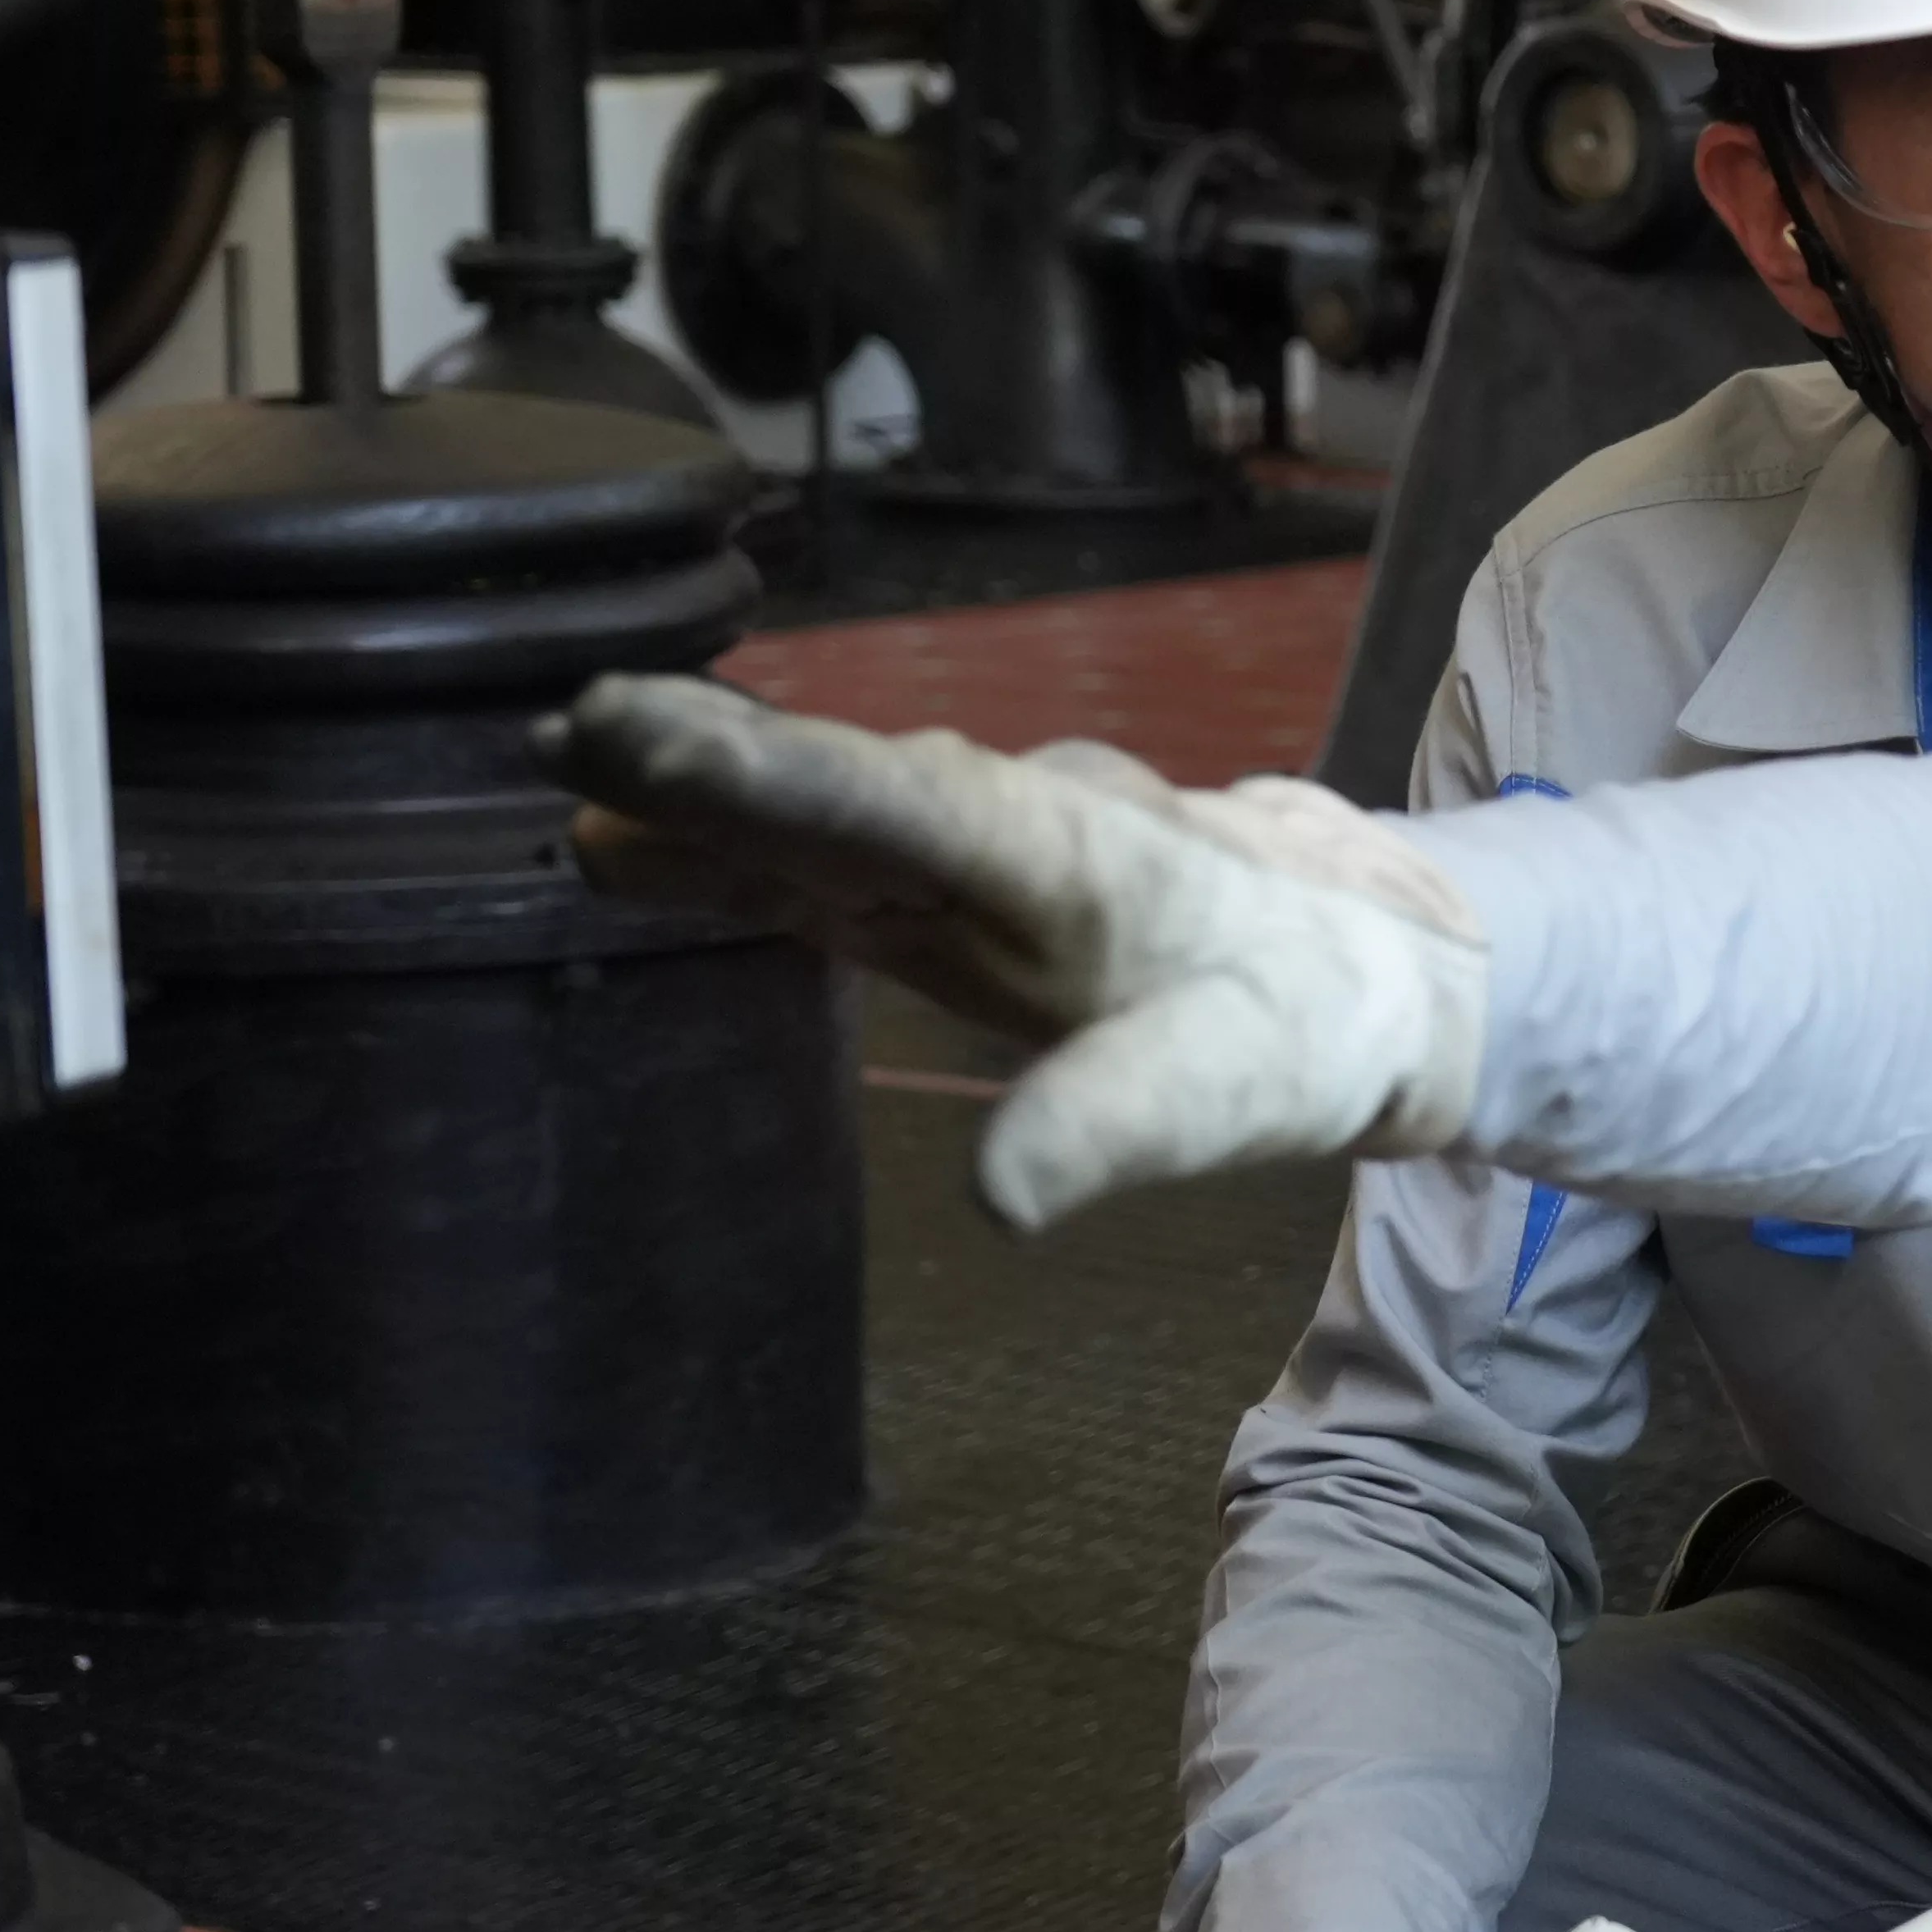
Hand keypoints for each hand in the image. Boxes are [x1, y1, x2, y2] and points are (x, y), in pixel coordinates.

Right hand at [538, 675, 1485, 1227]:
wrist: (1369, 965)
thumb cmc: (1299, 1024)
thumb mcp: (1233, 1090)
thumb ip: (1113, 1124)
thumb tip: (996, 1199)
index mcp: (1070, 851)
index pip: (905, 799)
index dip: (775, 774)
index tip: (646, 736)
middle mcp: (1003, 824)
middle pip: (842, 785)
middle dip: (706, 762)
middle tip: (566, 732)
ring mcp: (968, 853)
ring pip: (824, 809)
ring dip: (697, 792)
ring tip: (562, 768)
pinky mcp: (948, 895)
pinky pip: (827, 858)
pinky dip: (730, 848)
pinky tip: (622, 853)